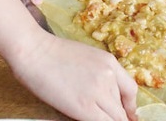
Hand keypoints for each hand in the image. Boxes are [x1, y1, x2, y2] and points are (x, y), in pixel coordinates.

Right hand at [11, 31, 137, 120]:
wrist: (34, 52)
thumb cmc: (52, 54)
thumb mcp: (87, 58)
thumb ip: (100, 74)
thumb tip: (106, 94)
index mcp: (110, 62)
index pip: (130, 89)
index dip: (130, 107)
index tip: (130, 115)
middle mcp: (109, 76)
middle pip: (122, 106)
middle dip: (119, 116)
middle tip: (113, 119)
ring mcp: (98, 91)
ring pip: (115, 117)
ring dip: (110, 120)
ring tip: (100, 118)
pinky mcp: (84, 107)